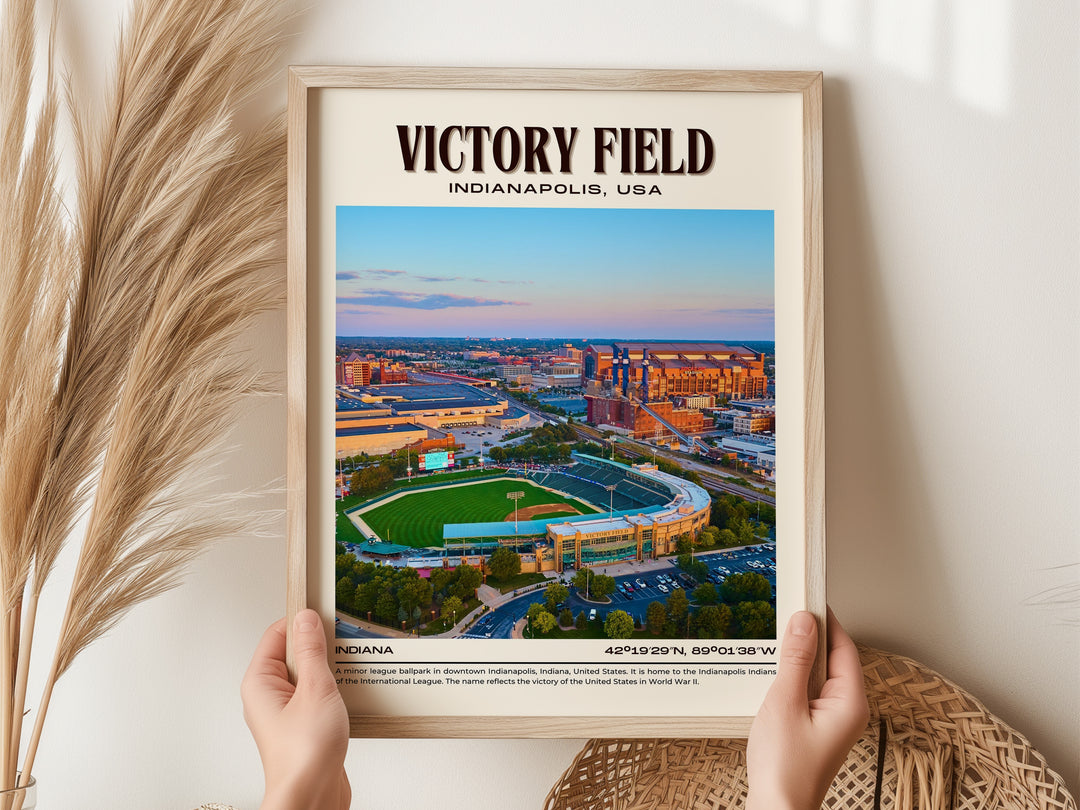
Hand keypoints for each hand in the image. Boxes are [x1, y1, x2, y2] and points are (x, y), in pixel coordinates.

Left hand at [242, 610, 350, 809]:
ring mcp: (286, 712)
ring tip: (346, 671)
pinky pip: (317, 695)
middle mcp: (268, 696)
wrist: (311, 798)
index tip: (324, 611)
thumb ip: (312, 650)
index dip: (301, 620)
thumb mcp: (315, 689)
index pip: (277, 634)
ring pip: (309, 675)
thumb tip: (307, 619)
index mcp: (260, 682)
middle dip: (319, 646)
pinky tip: (349, 692)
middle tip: (341, 642)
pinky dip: (333, 690)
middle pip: (294, 653)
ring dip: (329, 670)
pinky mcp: (304, 725)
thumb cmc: (304, 754)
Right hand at [746, 608, 868, 809]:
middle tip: (788, 613)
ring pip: (819, 675)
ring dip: (799, 658)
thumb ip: (795, 660)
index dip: (826, 621)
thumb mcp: (785, 702)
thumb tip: (804, 623)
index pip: (843, 647)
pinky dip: (793, 677)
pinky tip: (774, 673)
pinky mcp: (815, 729)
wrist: (777, 809)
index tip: (808, 598)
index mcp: (850, 702)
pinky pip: (809, 691)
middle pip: (833, 659)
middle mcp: (847, 710)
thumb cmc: (785, 768)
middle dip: (811, 636)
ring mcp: (831, 721)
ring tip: (778, 640)